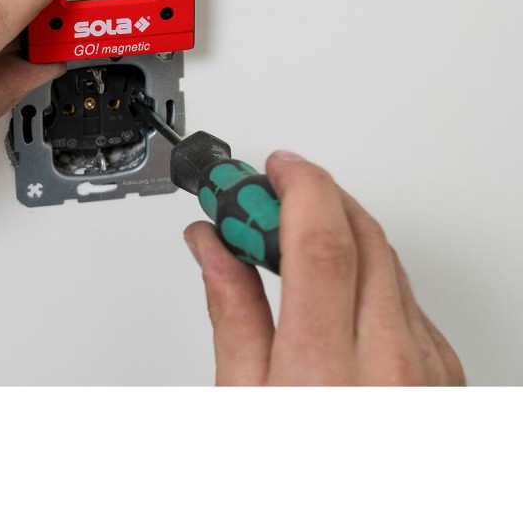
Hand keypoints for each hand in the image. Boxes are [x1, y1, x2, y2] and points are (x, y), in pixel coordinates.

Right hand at [184, 151, 464, 384]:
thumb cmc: (295, 487)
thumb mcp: (242, 404)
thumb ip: (231, 313)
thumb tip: (211, 247)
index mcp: (325, 371)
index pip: (320, 240)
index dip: (296, 186)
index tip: (268, 169)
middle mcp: (391, 364)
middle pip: (362, 237)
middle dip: (314, 196)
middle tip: (268, 194)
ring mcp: (427, 370)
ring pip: (389, 262)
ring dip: (341, 231)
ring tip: (291, 240)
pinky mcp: (444, 376)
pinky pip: (409, 300)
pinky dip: (370, 274)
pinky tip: (336, 287)